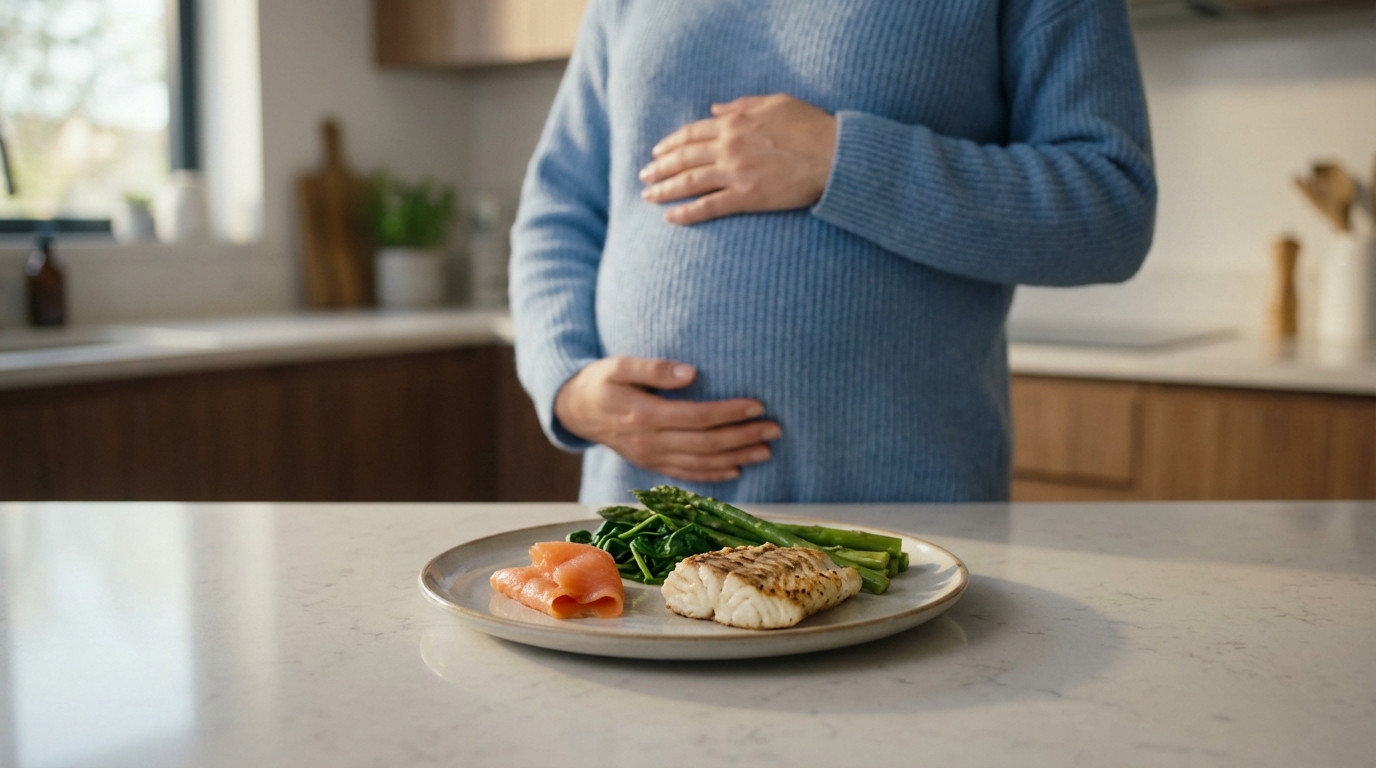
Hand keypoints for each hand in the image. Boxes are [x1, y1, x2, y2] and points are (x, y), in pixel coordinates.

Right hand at [554, 356, 780, 483]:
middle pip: (706, 444)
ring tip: (766, 450)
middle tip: (774, 429)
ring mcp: (652, 458)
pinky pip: (687, 475)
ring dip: (736, 458)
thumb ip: (655, 369)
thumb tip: (692, 373)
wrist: (575, 410)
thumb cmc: (601, 381)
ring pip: (701, 463)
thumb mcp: (620, 365)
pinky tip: (736, 469)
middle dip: (743, 437)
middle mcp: (651, 443)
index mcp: (645, 416)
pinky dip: (713, 475)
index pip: (697, 418)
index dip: (729, 413)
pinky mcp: (653, 465)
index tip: (757, 405)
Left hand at [639, 93, 836, 224]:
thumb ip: (741, 105)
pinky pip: (709, 206)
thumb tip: (714, 108)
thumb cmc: (811, 126)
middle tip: (643, 176)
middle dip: (659, 167)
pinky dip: (687, 213)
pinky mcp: (747, 197)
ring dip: (664, 189)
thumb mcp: (776, 102)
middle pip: (684, 157)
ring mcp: (736, 172)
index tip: (657, 151)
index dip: (671, 143)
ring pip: (689, 181)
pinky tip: (670, 218)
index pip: (692, 133)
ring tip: (647, 195)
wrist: (834, 154)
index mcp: (735, 122)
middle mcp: (729, 146)